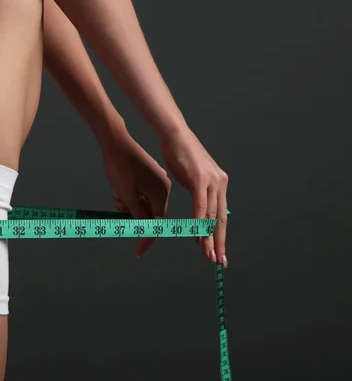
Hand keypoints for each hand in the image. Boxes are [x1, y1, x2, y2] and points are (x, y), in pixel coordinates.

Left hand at [101, 130, 170, 257]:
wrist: (115, 142)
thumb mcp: (127, 196)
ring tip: (117, 202)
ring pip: (146, 202)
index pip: (156, 223)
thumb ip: (137, 215)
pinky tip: (119, 195)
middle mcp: (163, 187)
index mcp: (161, 193)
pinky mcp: (150, 174)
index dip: (147, 238)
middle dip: (136, 218)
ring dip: (132, 207)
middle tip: (120, 215)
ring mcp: (157, 179)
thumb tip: (144, 230)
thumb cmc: (120, 167)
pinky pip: (144, 192)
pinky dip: (133, 197)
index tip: (138, 251)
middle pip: (152, 213)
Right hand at [160, 127, 228, 266]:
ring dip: (209, 238)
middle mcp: (220, 182)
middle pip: (220, 219)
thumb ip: (198, 191)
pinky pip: (201, 206)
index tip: (218, 252)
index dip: (219, 236)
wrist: (174, 135)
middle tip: (218, 261)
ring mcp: (211, 180)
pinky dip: (199, 223)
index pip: (220, 215)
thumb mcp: (191, 176)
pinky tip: (198, 236)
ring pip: (211, 216)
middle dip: (219, 243)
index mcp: (219, 183)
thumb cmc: (179, 153)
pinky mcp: (200, 179)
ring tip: (208, 254)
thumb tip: (199, 206)